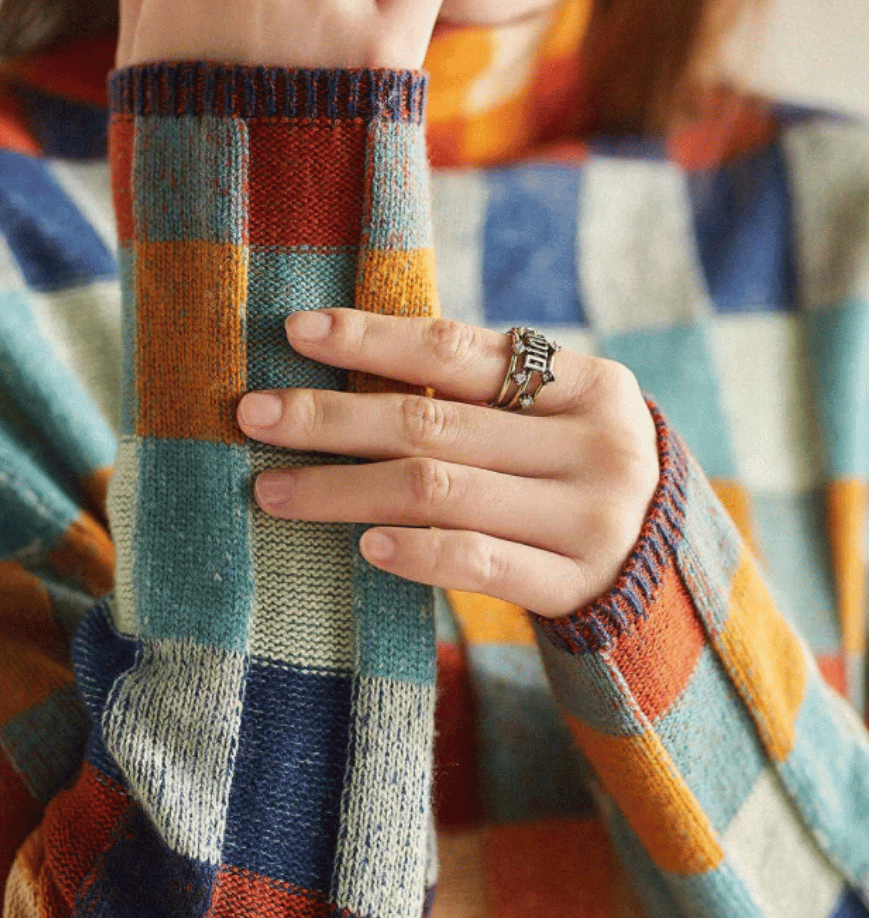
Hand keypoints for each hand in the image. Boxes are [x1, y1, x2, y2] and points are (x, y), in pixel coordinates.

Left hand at [236, 310, 660, 619]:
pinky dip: (416, 550)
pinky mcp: (575, 585)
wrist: (666, 568)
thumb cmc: (575, 472)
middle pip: (432, 422)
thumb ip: (480, 393)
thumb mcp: (552, 418)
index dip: (372, 337)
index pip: (458, 350)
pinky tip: (361, 544)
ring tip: (272, 490)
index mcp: (588, 383)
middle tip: (252, 416)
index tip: (296, 332)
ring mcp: (590, 518)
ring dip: (343, 489)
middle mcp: (596, 445)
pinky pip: (479, 563)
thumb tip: (342, 361)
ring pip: (439, 491)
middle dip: (330, 418)